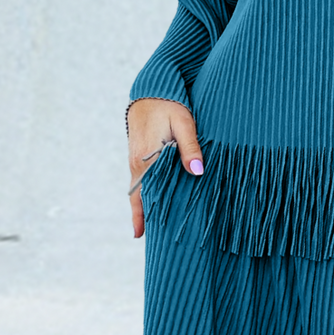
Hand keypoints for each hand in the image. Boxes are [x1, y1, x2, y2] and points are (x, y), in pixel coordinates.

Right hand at [126, 98, 202, 236]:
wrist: (150, 90)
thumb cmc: (169, 104)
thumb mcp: (184, 122)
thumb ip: (190, 146)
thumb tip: (197, 171)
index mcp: (147, 158)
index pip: (147, 194)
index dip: (147, 216)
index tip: (147, 236)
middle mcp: (137, 164)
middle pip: (140, 198)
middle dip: (145, 220)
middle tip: (153, 244)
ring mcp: (136, 161)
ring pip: (139, 192)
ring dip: (145, 210)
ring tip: (153, 232)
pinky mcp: (139, 158)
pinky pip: (141, 184)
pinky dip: (146, 197)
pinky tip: (154, 207)